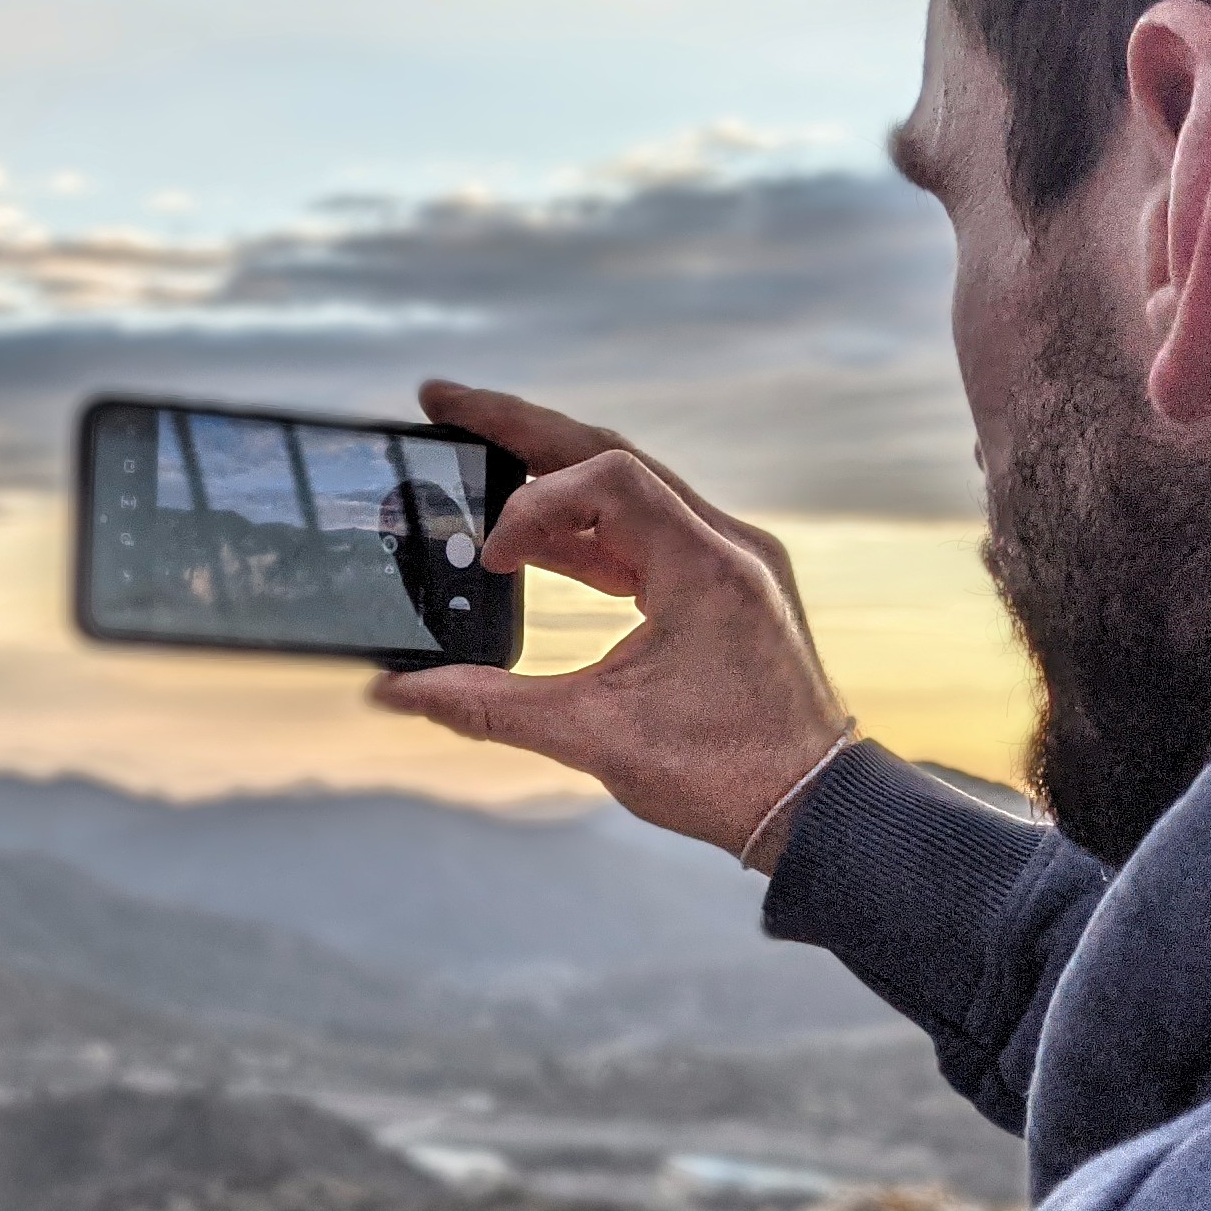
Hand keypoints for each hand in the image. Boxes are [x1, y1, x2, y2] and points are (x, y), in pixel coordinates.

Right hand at [371, 381, 852, 868]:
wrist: (812, 808)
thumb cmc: (726, 775)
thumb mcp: (592, 736)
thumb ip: (486, 706)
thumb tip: (398, 691)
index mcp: (707, 567)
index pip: (607, 479)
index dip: (533, 503)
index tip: (491, 559)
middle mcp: (727, 545)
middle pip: (611, 455)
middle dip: (521, 428)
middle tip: (445, 402)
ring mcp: (730, 560)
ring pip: (628, 489)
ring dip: (552, 484)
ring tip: (477, 475)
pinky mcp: (723, 584)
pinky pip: (645, 530)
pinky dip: (587, 530)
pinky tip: (535, 545)